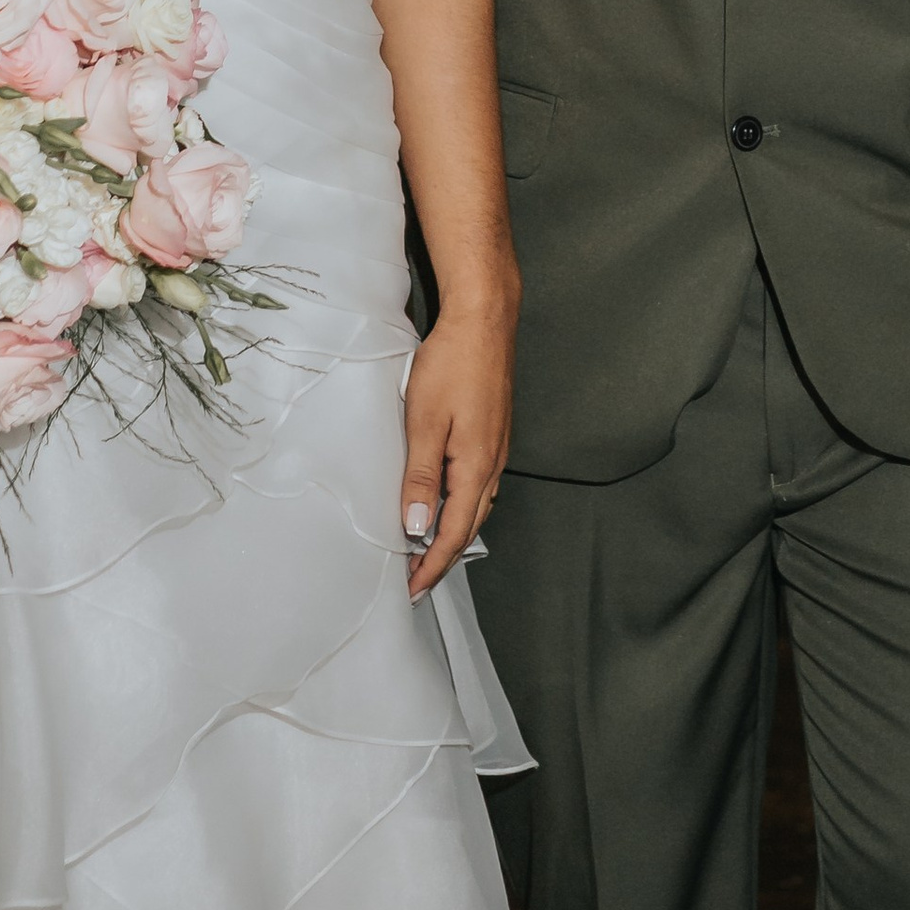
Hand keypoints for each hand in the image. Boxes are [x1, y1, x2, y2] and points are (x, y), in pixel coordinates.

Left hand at [399, 297, 514, 600]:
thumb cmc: (453, 364)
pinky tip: (444, 502)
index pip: (453, 534)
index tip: (412, 588)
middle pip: (469, 526)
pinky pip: (479, 485)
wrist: (485, 321)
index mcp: (476, 467)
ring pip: (476, 506)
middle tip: (414, 579)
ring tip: (424, 549)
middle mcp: (492, 464)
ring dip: (452, 533)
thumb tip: (416, 526)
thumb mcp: (425, 422)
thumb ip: (420, 477)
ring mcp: (497, 448)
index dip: (432, 565)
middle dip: (442, 557)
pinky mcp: (494, 434)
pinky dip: (460, 506)